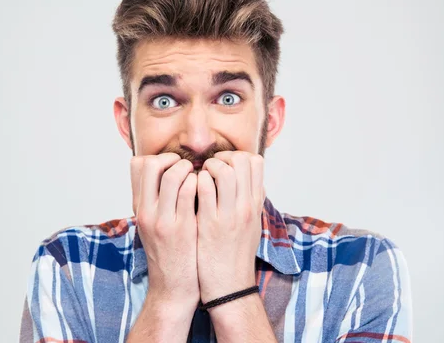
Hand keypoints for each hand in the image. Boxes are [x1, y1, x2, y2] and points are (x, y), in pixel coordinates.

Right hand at [130, 153, 199, 310]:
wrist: (173, 287)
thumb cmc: (167, 253)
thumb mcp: (151, 224)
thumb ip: (155, 200)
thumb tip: (164, 171)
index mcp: (138, 208)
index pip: (137, 165)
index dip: (157, 157)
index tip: (172, 164)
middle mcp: (146, 211)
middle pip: (151, 165)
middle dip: (172, 158)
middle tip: (187, 166)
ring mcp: (163, 220)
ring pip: (172, 175)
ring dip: (189, 168)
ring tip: (199, 175)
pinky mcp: (183, 228)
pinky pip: (190, 192)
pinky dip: (200, 183)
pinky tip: (207, 189)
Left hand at [196, 151, 264, 304]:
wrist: (229, 288)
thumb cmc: (235, 255)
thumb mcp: (251, 225)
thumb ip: (249, 201)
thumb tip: (247, 180)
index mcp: (255, 205)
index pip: (255, 162)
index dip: (236, 156)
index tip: (222, 164)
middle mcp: (246, 207)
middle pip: (242, 161)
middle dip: (222, 157)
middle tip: (207, 167)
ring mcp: (229, 215)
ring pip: (224, 172)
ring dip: (207, 167)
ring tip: (197, 176)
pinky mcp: (210, 225)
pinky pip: (202, 189)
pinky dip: (194, 181)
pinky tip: (187, 189)